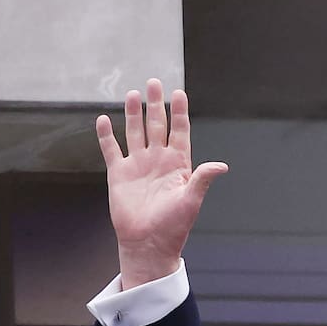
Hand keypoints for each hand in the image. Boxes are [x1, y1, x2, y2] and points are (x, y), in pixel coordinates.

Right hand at [96, 78, 227, 289]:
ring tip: (133, 94)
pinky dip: (106, 135)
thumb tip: (222, 165)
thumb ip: (202, 179)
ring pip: (135, 133)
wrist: (149, 243)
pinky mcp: (119, 174)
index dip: (179, 113)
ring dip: (134, 114)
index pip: (180, 132)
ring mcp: (138, 166)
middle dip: (155, 105)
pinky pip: (111, 149)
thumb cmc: (174, 225)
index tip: (178, 92)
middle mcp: (158, 161)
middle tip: (154, 82)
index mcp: (178, 165)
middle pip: (157, 126)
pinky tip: (104, 119)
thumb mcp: (191, 200)